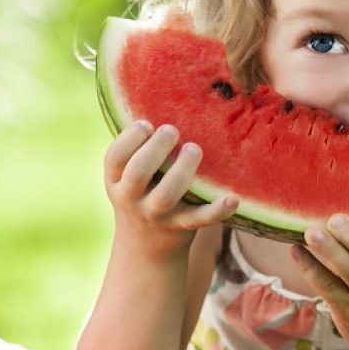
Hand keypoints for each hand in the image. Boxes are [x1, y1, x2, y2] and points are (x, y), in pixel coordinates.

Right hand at [103, 120, 238, 258]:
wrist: (146, 249)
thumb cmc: (141, 195)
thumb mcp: (127, 178)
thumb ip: (138, 151)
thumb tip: (164, 100)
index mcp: (116, 182)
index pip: (115, 158)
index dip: (129, 139)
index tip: (146, 123)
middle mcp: (132, 199)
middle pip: (138, 173)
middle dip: (155, 148)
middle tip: (173, 130)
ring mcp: (157, 216)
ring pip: (167, 194)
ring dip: (182, 170)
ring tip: (194, 149)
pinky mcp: (182, 228)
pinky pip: (200, 219)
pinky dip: (218, 210)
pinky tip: (233, 198)